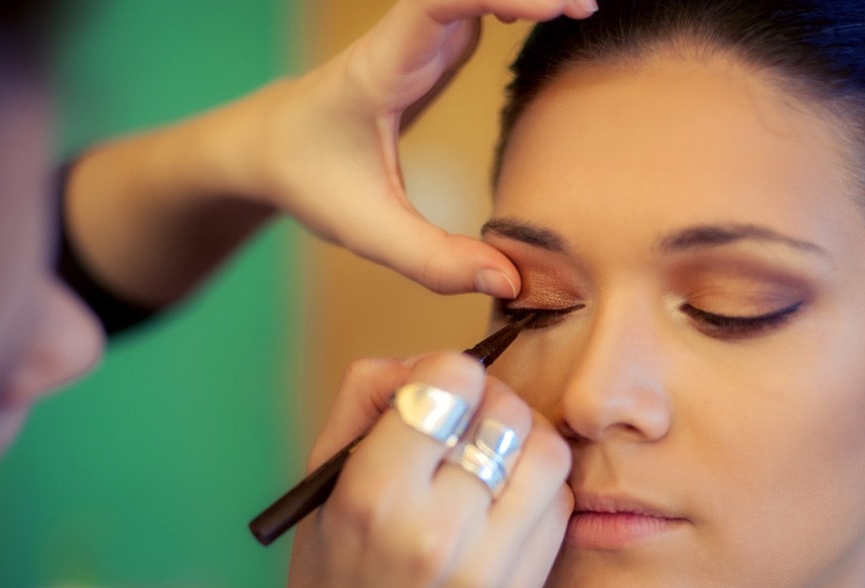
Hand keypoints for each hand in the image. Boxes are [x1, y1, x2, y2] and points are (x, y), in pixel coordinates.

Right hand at [220, 352, 570, 587]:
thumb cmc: (332, 573)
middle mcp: (437, 532)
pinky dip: (538, 484)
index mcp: (374, 497)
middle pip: (506, 410)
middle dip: (486, 401)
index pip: (449, 382)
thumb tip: (427, 362)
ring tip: (489, 456)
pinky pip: (560, 500)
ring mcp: (490, 566)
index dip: (443, 373)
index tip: (434, 394)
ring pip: (547, 449)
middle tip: (464, 422)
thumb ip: (366, 398)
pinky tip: (503, 499)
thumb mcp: (321, 480)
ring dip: (521, 438)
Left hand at [253, 0, 597, 297]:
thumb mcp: (369, 231)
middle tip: (589, 7)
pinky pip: (484, 5)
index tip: (558, 7)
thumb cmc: (315, 181)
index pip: (440, 2)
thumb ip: (435, 262)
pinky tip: (558, 16)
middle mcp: (405, 39)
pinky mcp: (437, 46)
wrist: (274, 145)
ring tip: (585, 10)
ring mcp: (423, 37)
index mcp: (384, 69)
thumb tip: (510, 282)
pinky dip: (522, 4)